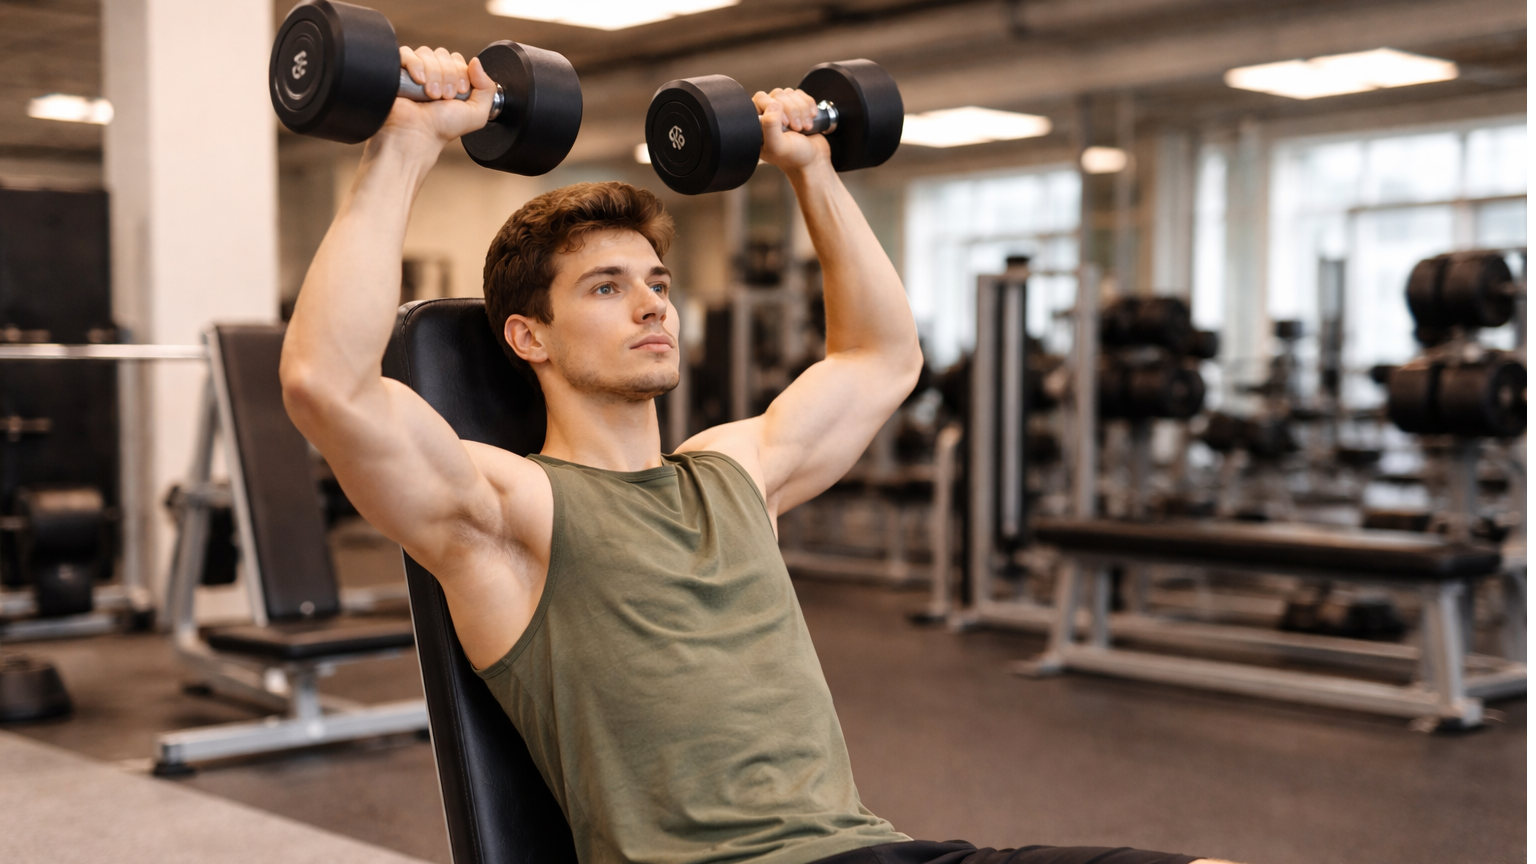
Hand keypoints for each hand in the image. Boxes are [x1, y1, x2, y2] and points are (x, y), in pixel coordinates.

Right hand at [377, 46, 497, 151]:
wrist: (417, 135)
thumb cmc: (443, 128)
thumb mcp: (476, 113)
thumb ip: (487, 88)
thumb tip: (476, 61)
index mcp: (450, 80)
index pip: (457, 59)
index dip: (461, 73)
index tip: (459, 92)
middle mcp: (432, 74)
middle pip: (443, 54)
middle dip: (449, 75)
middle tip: (445, 96)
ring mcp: (414, 71)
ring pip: (427, 52)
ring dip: (434, 74)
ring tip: (432, 95)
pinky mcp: (396, 70)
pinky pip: (406, 53)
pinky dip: (416, 64)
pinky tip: (419, 82)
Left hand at [753, 88, 830, 175]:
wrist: (815, 161)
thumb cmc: (794, 158)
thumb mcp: (777, 146)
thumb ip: (770, 126)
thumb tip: (773, 104)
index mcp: (758, 125)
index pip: (760, 99)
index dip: (774, 107)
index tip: (785, 124)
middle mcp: (769, 116)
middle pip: (778, 94)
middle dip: (792, 110)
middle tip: (796, 128)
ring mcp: (784, 110)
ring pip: (791, 94)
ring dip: (802, 110)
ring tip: (804, 127)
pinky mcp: (797, 107)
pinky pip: (802, 95)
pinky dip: (809, 106)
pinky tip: (810, 120)